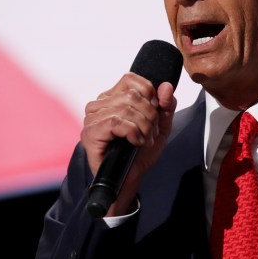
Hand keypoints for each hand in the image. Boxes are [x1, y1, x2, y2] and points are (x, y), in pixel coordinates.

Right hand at [81, 72, 176, 215]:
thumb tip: (166, 86)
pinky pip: (116, 121)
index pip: (131, 79)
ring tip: (144, 140)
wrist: (130, 179)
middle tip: (151, 133)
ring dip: (143, 127)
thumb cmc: (140, 153)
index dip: (148, 92)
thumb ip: (166, 106)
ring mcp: (92, 119)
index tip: (155, 112)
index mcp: (112, 98)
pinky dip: (133, 132)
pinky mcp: (91, 133)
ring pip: (125, 108)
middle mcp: (99, 105)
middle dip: (150, 116)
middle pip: (132, 96)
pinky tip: (135, 142)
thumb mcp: (159, 126)